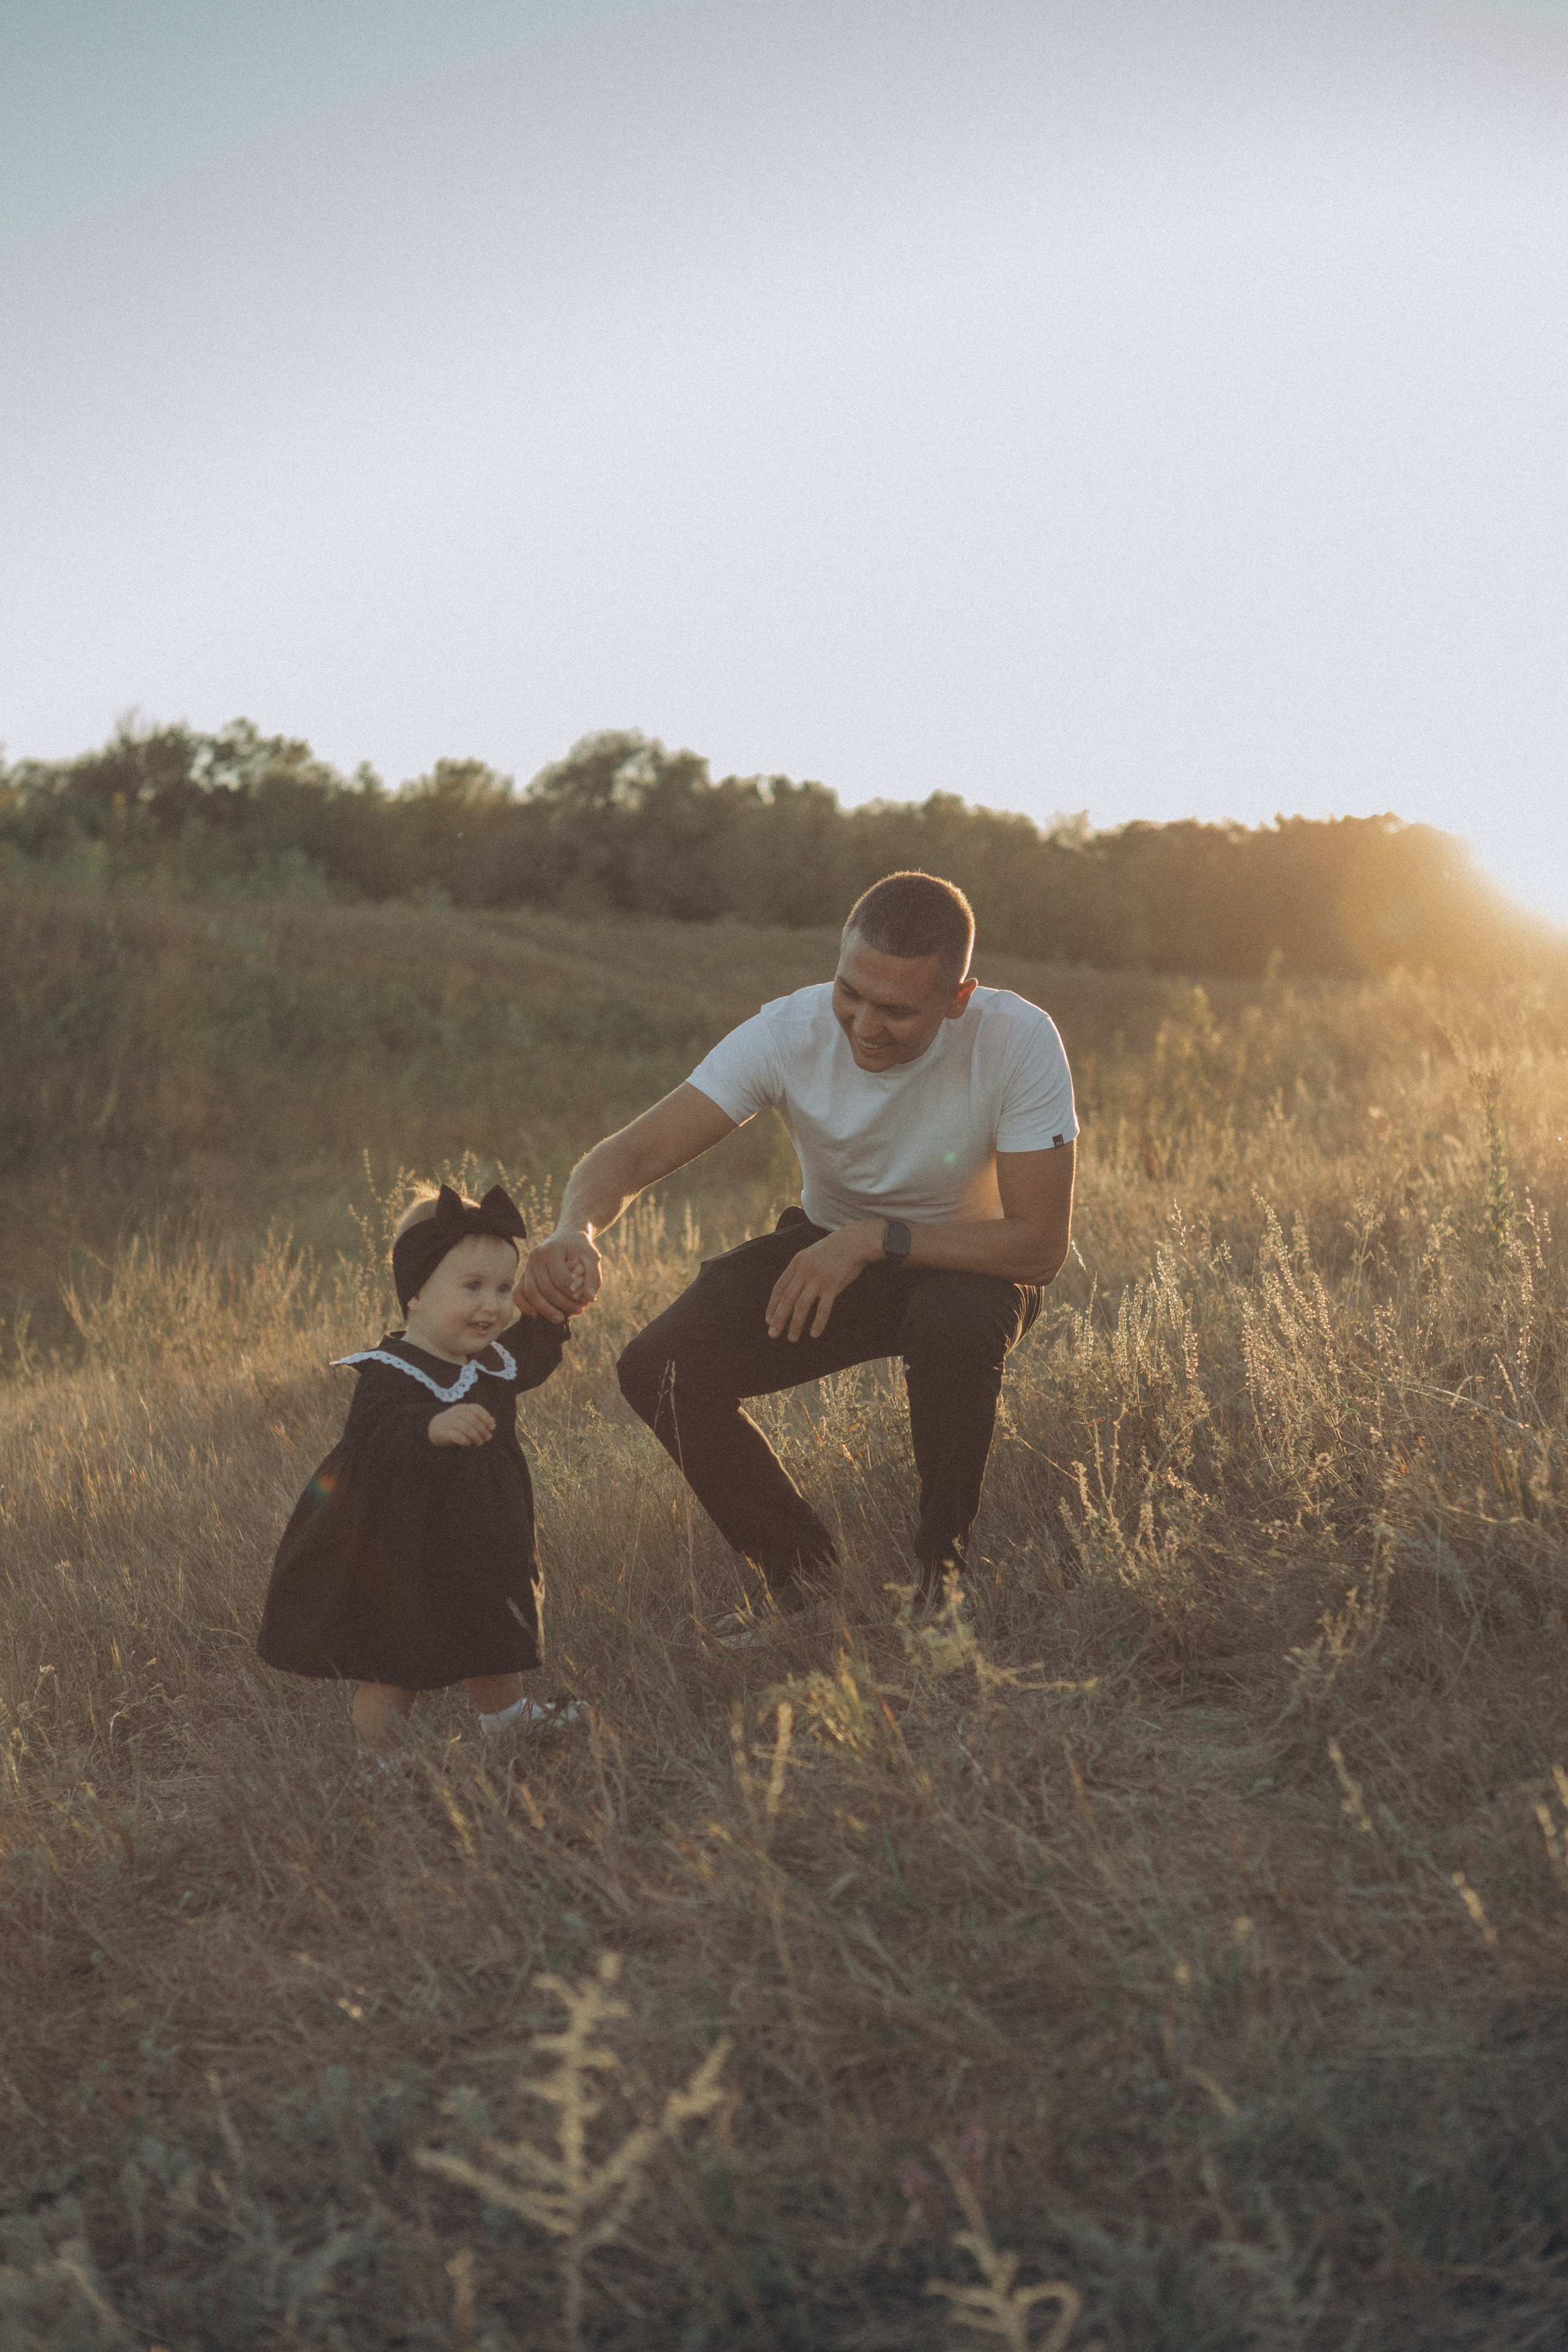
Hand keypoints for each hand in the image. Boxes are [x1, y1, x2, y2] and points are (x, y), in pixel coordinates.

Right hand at [428, 1403, 495, 1446]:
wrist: (435, 1427)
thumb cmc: (456, 1423)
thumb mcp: (467, 1418)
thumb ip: (480, 1420)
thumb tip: (493, 1423)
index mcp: (463, 1407)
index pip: (476, 1409)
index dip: (486, 1417)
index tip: (492, 1427)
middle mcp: (456, 1413)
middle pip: (472, 1420)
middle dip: (482, 1430)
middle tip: (487, 1438)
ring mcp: (449, 1421)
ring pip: (465, 1427)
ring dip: (475, 1436)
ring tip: (480, 1442)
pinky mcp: (443, 1432)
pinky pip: (456, 1436)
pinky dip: (464, 1440)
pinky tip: (468, 1444)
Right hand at [519, 1228, 601, 1323]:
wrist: (568, 1236)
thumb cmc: (581, 1248)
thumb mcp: (592, 1258)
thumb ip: (593, 1277)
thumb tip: (590, 1298)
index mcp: (551, 1249)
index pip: (560, 1278)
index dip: (572, 1293)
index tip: (585, 1301)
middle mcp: (535, 1256)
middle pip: (545, 1288)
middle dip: (562, 1304)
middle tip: (578, 1311)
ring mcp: (527, 1265)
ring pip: (531, 1292)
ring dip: (546, 1309)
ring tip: (561, 1319)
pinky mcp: (524, 1274)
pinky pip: (518, 1293)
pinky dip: (524, 1305)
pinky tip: (536, 1315)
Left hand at [765, 1222, 882, 1341]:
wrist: (855, 1242)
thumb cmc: (833, 1251)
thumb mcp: (811, 1255)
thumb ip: (800, 1271)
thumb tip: (790, 1291)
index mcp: (797, 1263)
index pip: (779, 1288)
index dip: (772, 1305)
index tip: (768, 1320)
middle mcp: (805, 1271)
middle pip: (787, 1299)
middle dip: (778, 1319)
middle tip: (773, 1334)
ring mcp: (819, 1278)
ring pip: (801, 1306)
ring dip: (795, 1324)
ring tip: (792, 1338)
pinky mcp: (833, 1284)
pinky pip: (823, 1308)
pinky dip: (818, 1322)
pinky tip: (814, 1334)